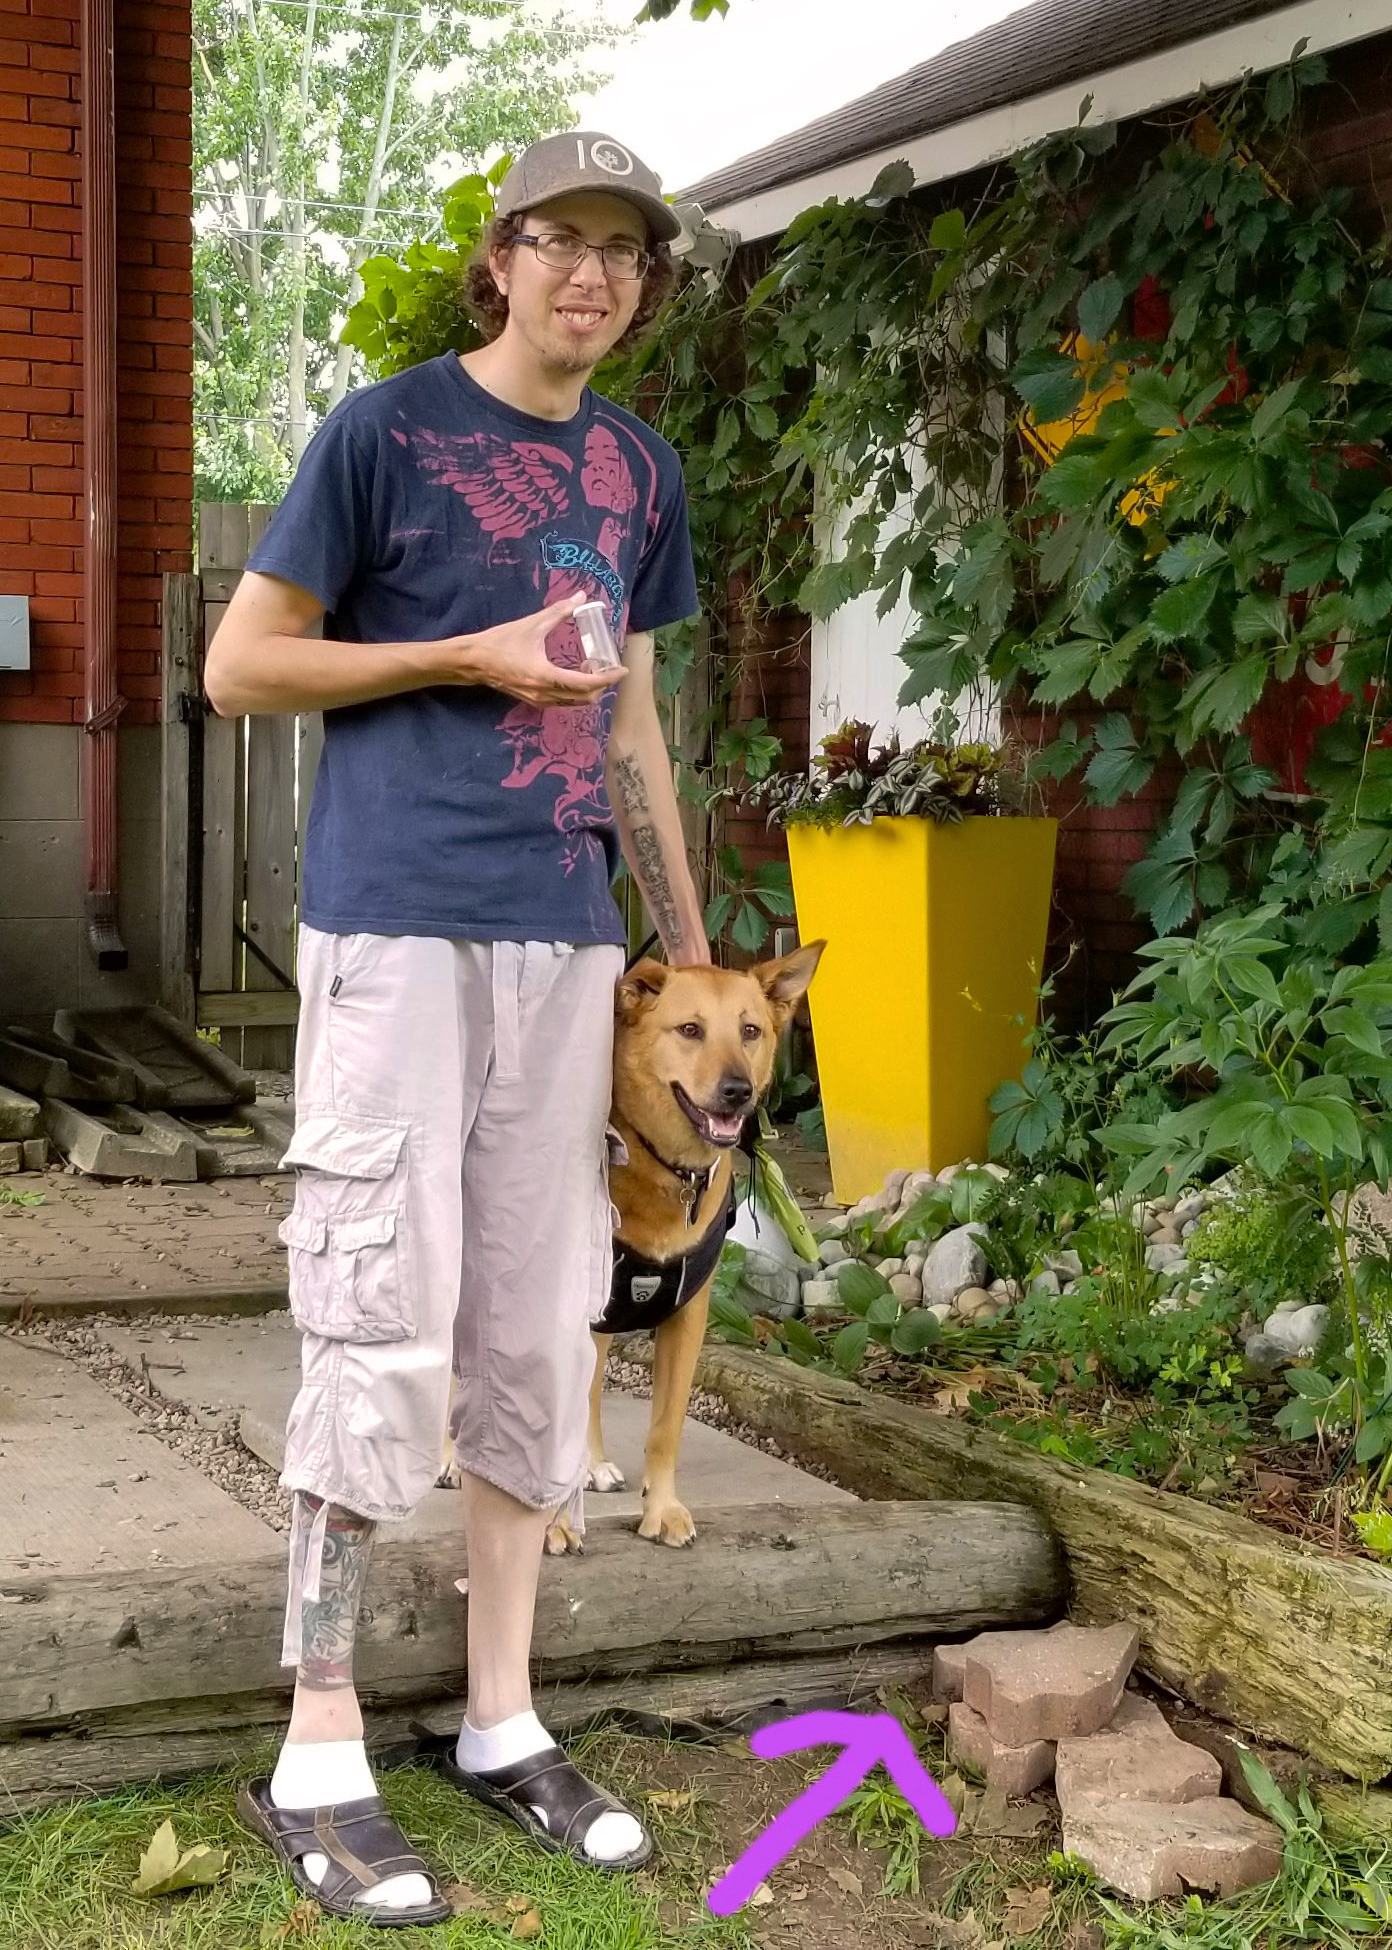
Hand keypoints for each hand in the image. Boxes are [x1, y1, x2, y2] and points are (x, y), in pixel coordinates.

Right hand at [456, 595, 625, 707]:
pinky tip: (573, 672)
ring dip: (588, 689)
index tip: (623, 670)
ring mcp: (538, 701)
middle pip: (585, 698)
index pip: (586, 684)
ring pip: (574, 702)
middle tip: (607, 666)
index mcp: (546, 676)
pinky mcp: (533, 700)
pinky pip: (562, 701)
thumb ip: (558, 612)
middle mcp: (545, 694)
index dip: (608, 678)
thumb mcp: (531, 625)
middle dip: (601, 685)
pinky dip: (574, 691)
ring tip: (591, 667)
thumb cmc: (500, 642)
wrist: (473, 662)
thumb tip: (581, 596)